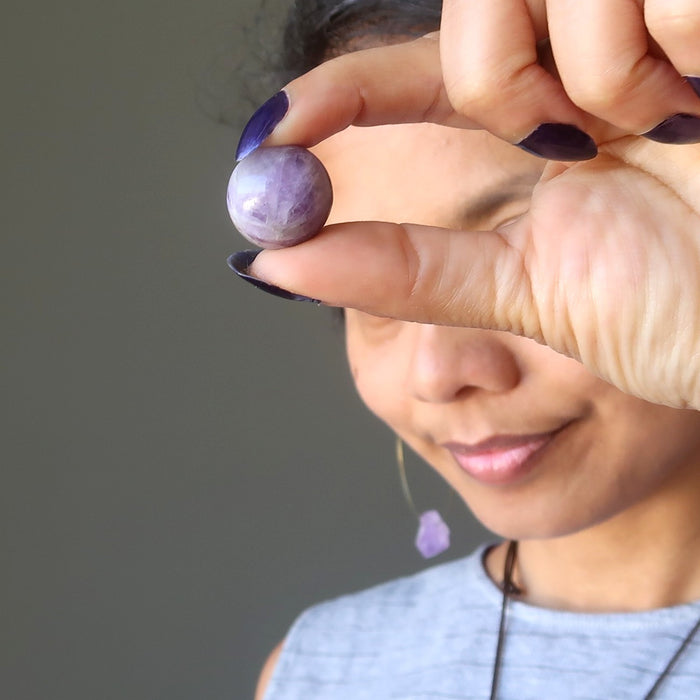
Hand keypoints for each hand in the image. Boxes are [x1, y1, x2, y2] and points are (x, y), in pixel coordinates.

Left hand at [243, 9, 699, 408]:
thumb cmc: (679, 315)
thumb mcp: (524, 290)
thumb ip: (404, 271)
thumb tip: (275, 264)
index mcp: (541, 129)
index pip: (411, 86)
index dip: (335, 100)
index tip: (269, 137)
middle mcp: (588, 65)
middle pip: (475, 2)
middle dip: (493, 64)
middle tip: (567, 129)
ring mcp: (657, 28)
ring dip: (590, 55)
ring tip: (670, 118)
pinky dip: (662, 31)